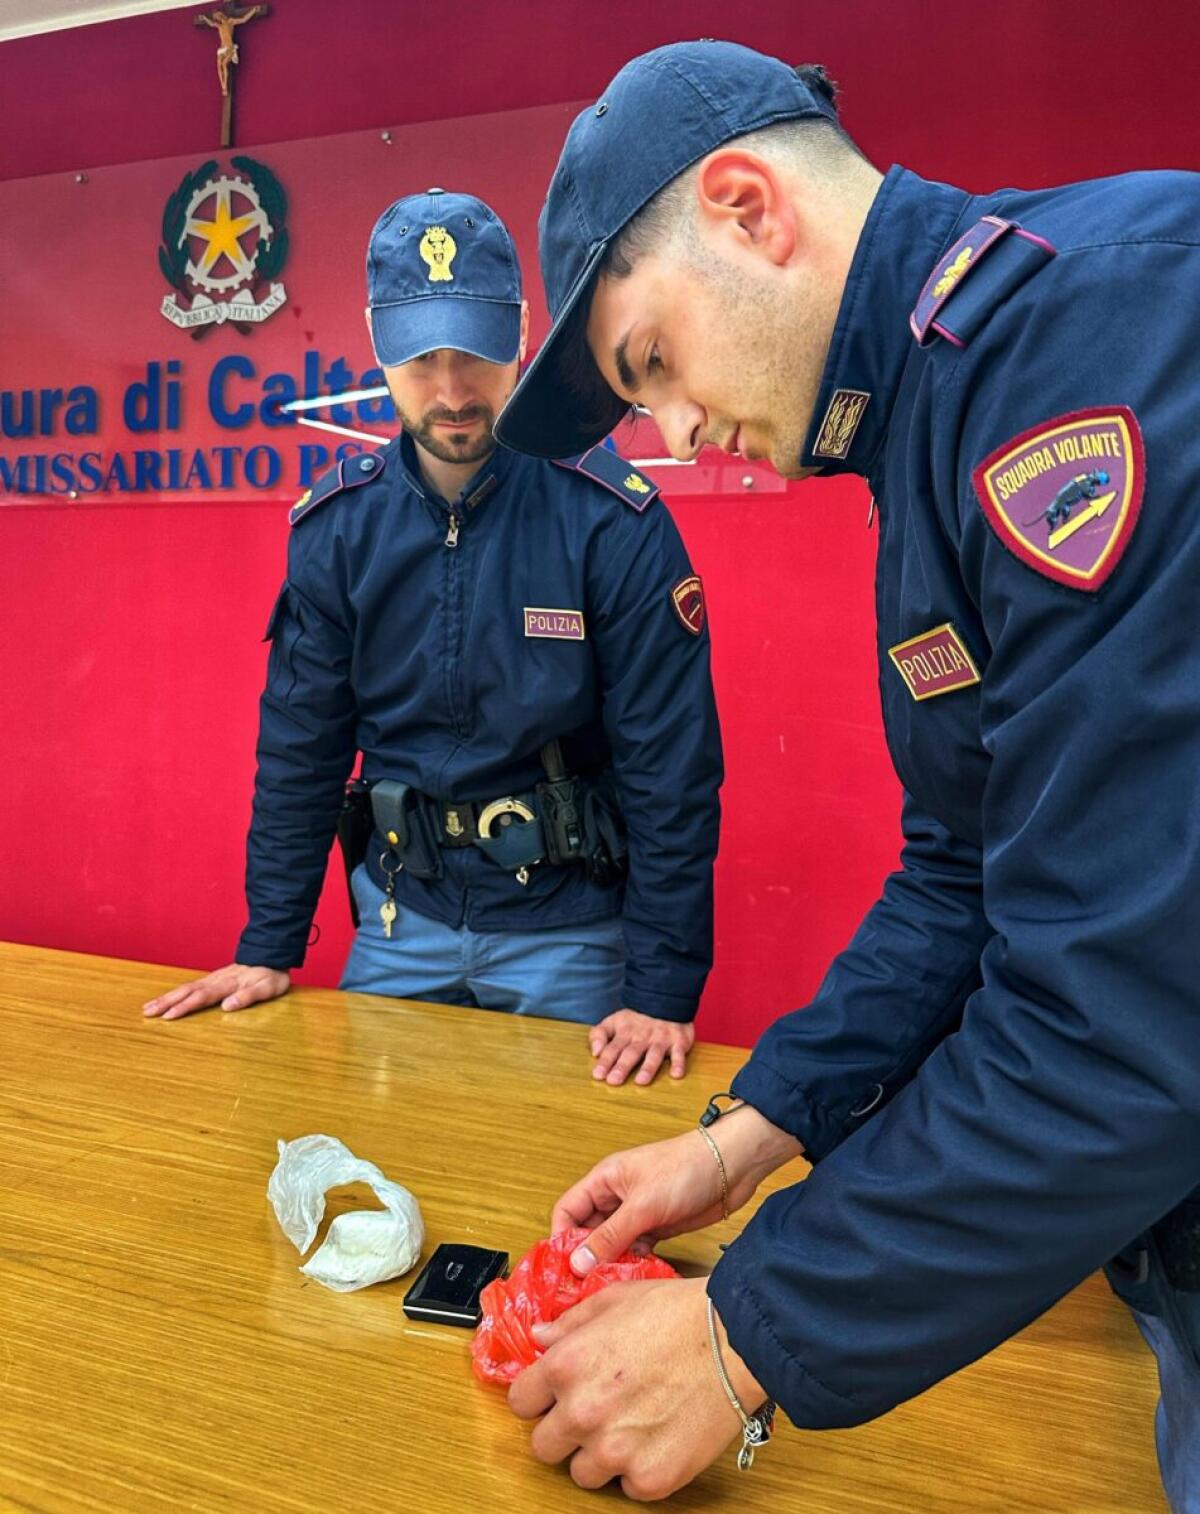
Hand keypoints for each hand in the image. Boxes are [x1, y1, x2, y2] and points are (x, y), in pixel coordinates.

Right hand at [142, 963, 290, 1019]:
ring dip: (166, 998)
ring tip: (147, 1007)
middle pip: (187, 992)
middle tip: (146, 1012)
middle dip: (166, 1002)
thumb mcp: (267, 988)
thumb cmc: (271, 976)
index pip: (202, 997)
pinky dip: (175, 993)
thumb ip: (248, 996)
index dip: (185, 1007)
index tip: (168, 1017)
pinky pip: (190, 986)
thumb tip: (227, 1006)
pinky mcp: (212, 978)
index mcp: (227, 984)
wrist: (272, 954)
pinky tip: (166, 999)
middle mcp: (216, 980)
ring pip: (185, 988)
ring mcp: (212, 978)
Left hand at [508, 1277, 764, 1499]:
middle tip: (596, 1412)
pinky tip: (659, 1437)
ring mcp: (615, 1451)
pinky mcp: (650, 1479)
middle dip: (564, 1430)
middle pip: (544, 1447)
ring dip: (600, 1454)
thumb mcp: (615, 1300)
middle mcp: (583, 1412)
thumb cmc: (678, 1313)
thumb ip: (571, 1323)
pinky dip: (639, 1468)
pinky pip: (627, 1486)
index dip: (538, 1397)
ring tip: (632, 1424)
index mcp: (567, 1366)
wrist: (736, 1341)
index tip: (555, 1395)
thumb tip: (541, 1337)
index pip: (520, 1402)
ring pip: (582, 1474)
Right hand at [550, 1107, 801, 1275]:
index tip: (562, 1270)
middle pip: (588, 1230)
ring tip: (608, 1289)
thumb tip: (577, 1264)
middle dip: (585, 1257)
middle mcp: (616, 1196)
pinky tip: (634, 1280)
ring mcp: (638, 1212)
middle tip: (583, 1289)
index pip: (568, 1210)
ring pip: (612, 1243)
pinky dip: (632, 1263)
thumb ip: (609, 1236)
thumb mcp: (643, 1205)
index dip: (561, 1238)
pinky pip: (635, 1250)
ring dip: (610, 1263)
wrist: (732, 1167)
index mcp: (604, 1180)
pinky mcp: (658, 1226)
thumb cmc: (685, 1170)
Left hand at [589, 1010, 693, 1085]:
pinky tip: (676, 1075)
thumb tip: (595, 1052)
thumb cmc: (636, 1019)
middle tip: (613, 1081)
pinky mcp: (678, 1042)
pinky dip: (679, 1063)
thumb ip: (599, 1034)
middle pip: (631, 1053)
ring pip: (654, 1054)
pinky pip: (679, 1053)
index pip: (612, 1048)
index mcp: (625, 1032)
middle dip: (622, 1067)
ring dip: (648, 1067)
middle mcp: (642, 1036)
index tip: (598, 1075)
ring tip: (641, 1081)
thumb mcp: (614, 1021)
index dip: (605, 1061)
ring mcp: (661, 1039)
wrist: (666, 999)